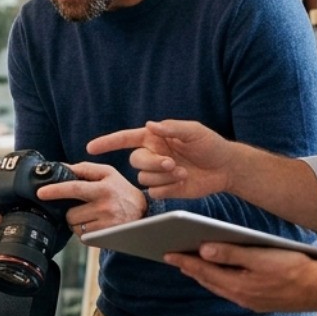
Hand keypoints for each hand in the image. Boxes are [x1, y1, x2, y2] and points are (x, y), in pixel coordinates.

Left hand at [36, 162, 148, 238]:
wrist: (143, 212)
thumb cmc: (120, 190)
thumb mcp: (107, 173)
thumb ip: (84, 169)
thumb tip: (61, 167)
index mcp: (103, 188)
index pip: (74, 188)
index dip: (55, 190)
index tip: (41, 193)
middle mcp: (105, 207)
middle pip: (70, 213)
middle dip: (69, 211)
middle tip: (80, 206)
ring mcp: (105, 225)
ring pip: (74, 226)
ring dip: (77, 222)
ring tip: (91, 215)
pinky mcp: (104, 238)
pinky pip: (82, 236)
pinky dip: (84, 231)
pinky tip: (95, 224)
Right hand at [86, 120, 235, 199]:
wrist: (225, 168)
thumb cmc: (210, 145)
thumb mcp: (193, 131)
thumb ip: (171, 128)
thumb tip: (150, 125)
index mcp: (154, 138)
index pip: (125, 139)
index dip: (107, 142)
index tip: (91, 147)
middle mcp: (152, 154)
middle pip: (135, 160)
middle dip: (153, 163)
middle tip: (173, 163)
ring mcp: (157, 172)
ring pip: (143, 177)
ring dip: (163, 175)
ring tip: (183, 172)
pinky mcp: (164, 188)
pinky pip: (153, 190)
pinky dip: (167, 187)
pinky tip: (182, 182)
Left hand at [165, 244, 316, 312]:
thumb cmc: (295, 268)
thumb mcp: (261, 256)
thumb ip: (232, 253)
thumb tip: (203, 249)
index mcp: (238, 285)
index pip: (204, 270)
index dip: (184, 261)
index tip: (167, 253)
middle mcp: (241, 297)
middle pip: (208, 281)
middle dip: (190, 269)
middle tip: (173, 258)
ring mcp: (251, 302)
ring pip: (220, 287)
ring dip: (204, 276)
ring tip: (191, 267)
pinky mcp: (261, 302)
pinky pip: (232, 291)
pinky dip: (220, 282)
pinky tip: (220, 276)